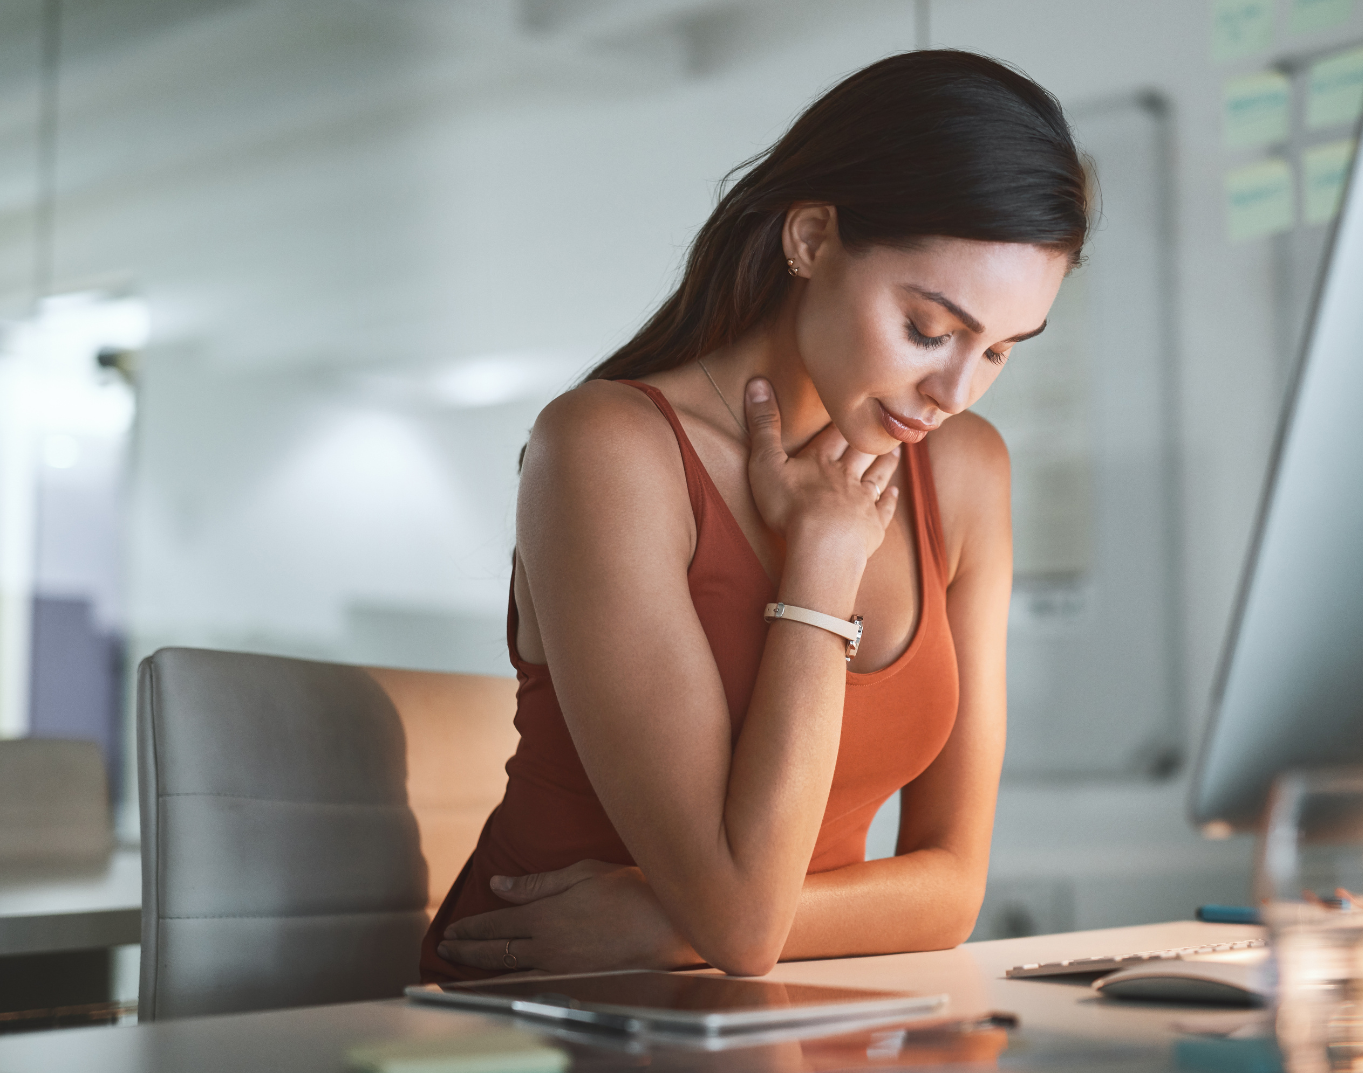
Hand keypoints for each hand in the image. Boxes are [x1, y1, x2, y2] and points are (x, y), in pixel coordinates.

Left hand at [437, 860, 700, 973]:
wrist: (667, 927)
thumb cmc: (629, 892)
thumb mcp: (581, 874)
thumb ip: (535, 884)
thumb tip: (498, 884)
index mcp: (545, 918)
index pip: (495, 925)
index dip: (469, 928)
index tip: (452, 929)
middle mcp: (546, 947)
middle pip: (495, 952)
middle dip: (466, 950)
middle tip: (446, 948)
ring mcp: (561, 968)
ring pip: (510, 970)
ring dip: (483, 966)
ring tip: (465, 962)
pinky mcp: (576, 980)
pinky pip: (533, 979)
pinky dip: (511, 977)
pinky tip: (505, 976)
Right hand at [744, 378, 900, 566]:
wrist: (823, 545)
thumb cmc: (790, 506)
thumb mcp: (766, 463)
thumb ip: (763, 426)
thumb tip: (757, 382)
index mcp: (821, 461)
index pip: (834, 435)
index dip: (843, 421)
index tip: (854, 406)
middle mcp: (846, 476)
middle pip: (861, 452)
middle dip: (869, 438)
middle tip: (884, 424)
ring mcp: (862, 502)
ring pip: (877, 476)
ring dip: (885, 463)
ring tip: (895, 452)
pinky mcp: (872, 527)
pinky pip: (883, 510)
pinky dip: (889, 501)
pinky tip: (894, 494)